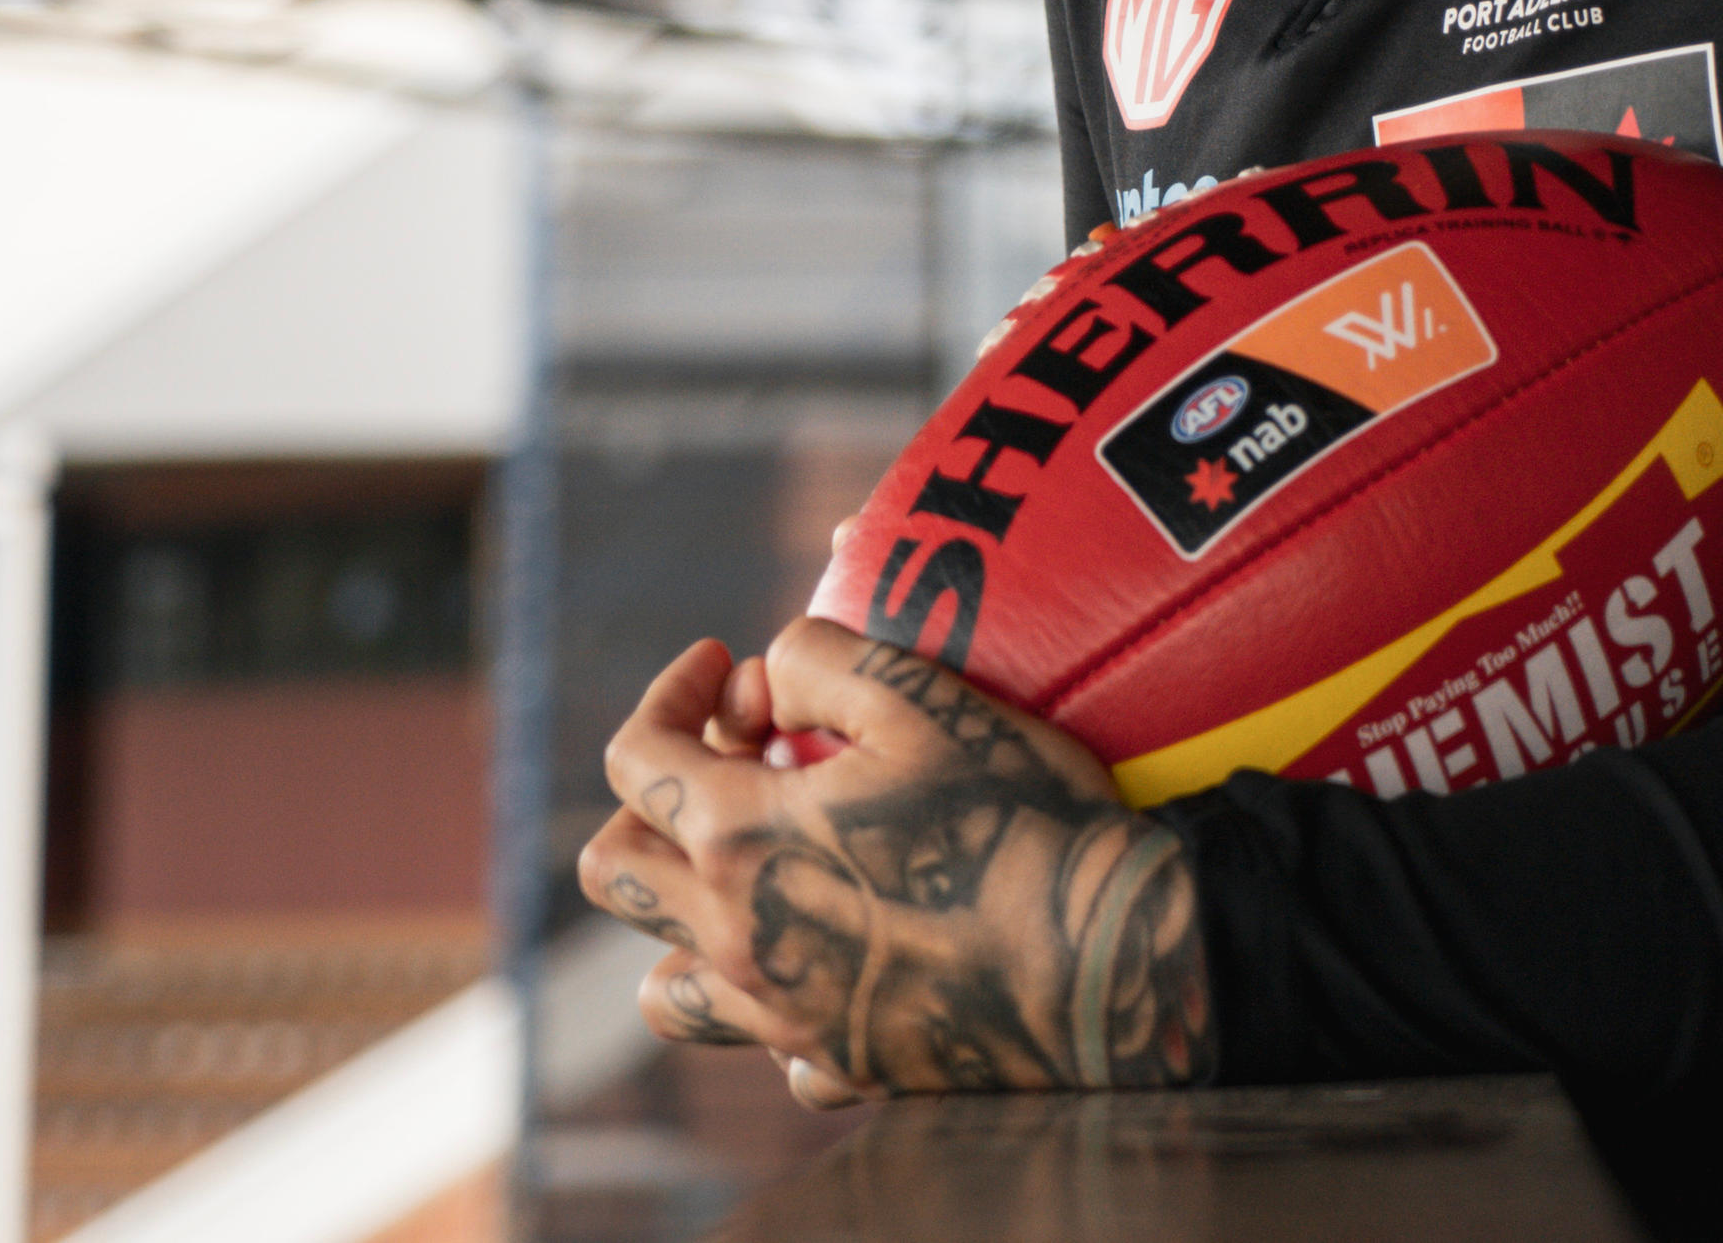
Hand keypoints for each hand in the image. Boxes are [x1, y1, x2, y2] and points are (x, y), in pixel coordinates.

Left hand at [575, 623, 1210, 1106]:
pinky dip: (774, 998)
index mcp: (738, 839)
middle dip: (649, 800)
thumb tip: (764, 671)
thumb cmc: (1017, 818)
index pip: (635, 757)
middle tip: (727, 763)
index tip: (723, 665)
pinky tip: (834, 953)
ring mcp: (780, 1014)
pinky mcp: (837, 1063)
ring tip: (755, 871)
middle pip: (615, 871)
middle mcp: (736, 938)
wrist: (1107, 960)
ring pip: (663, 983)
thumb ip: (818, 659)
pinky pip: (766, 1045)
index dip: (670, 692)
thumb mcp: (920, 700)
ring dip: (684, 916)